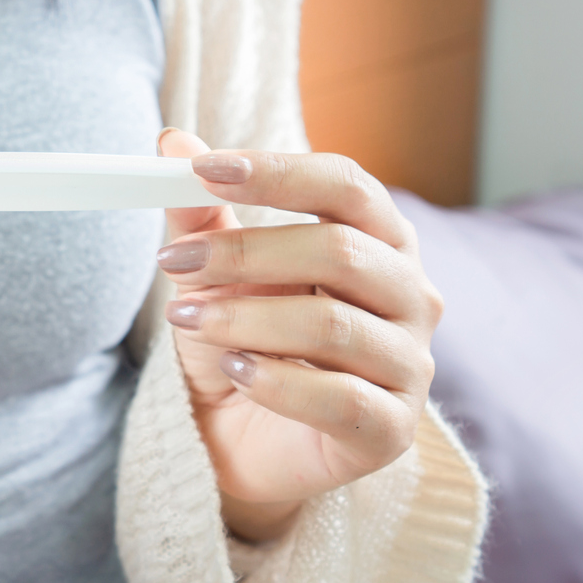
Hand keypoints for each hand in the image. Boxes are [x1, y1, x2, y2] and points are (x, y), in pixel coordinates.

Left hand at [157, 129, 441, 541]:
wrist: (238, 440)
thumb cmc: (241, 342)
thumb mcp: (215, 275)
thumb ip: (202, 213)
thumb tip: (172, 142)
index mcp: (378, 240)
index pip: (345, 185)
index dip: (277, 173)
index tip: (203, 168)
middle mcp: (410, 295)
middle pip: (340, 250)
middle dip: (245, 253)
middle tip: (173, 261)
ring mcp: (410, 364)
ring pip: (333, 325)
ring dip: (246, 318)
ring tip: (187, 319)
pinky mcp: (391, 429)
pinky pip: (342, 398)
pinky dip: (276, 382)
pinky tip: (234, 371)